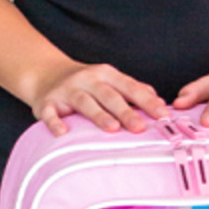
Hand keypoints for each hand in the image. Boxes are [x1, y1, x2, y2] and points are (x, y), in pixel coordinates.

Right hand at [27, 60, 168, 136]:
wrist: (45, 75)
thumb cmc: (86, 84)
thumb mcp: (109, 81)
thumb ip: (133, 91)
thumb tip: (160, 103)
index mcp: (106, 75)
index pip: (130, 87)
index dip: (147, 101)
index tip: (163, 115)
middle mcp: (87, 79)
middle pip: (109, 95)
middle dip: (126, 111)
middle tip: (140, 127)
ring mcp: (67, 90)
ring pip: (84, 102)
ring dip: (98, 115)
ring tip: (112, 128)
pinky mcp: (47, 102)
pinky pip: (50, 113)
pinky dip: (55, 122)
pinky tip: (63, 133)